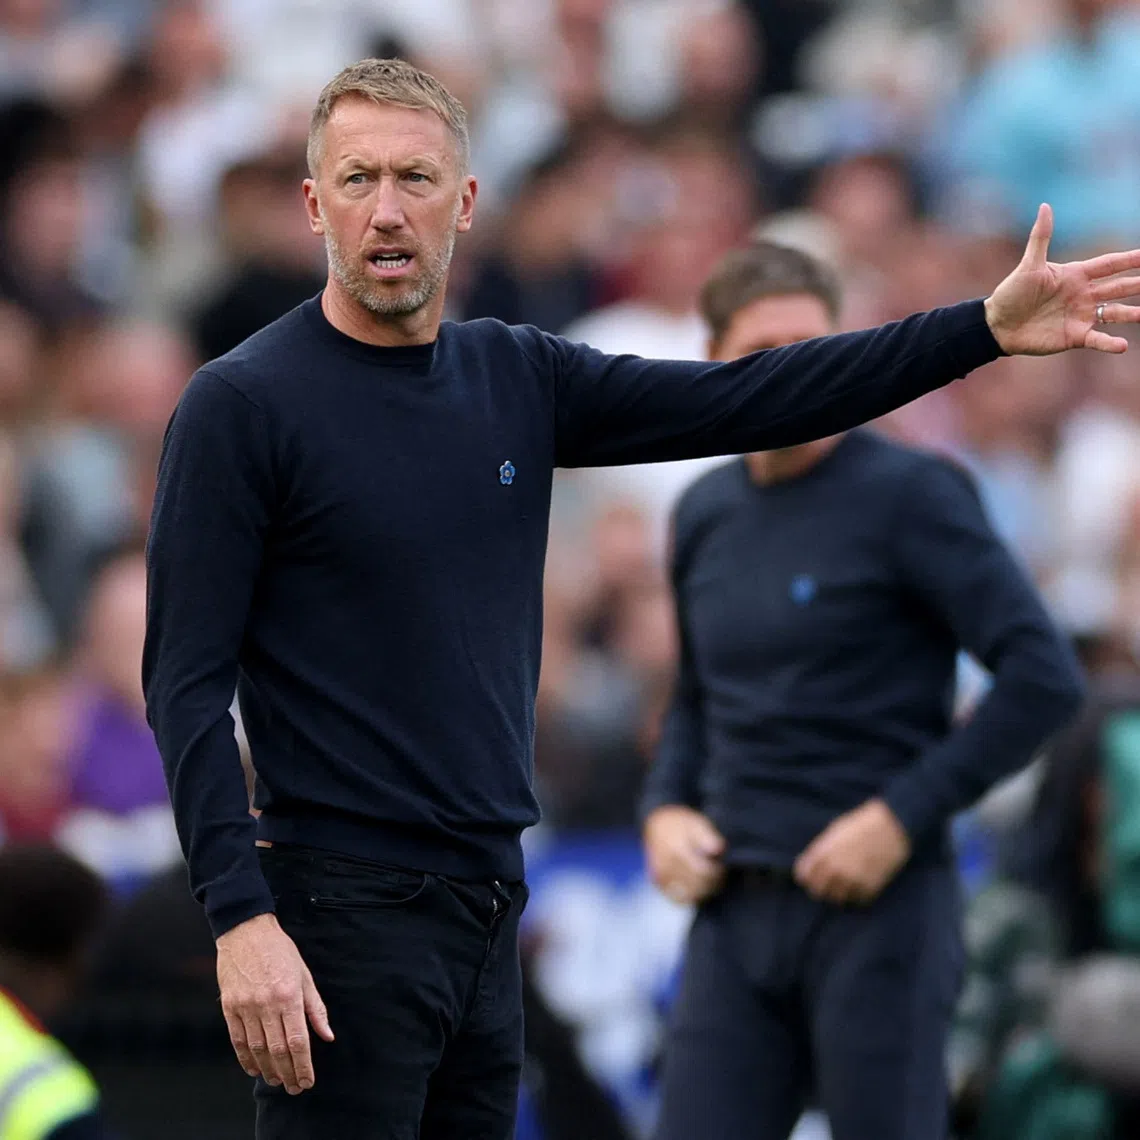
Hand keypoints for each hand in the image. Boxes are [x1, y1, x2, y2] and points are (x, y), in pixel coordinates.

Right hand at [217, 913, 333, 1093]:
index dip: (304, 1065)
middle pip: (278, 1050)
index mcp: (289, 996)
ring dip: (268, 1070)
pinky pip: (238, 1040)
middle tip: (294, 1088)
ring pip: (258, 1049)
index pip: (298, 1041)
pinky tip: (254, 1069)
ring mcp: (246, 1007)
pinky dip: (246, 1059)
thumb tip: (327, 1036)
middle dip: (288, 1073)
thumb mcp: (304, 975)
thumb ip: (316, 1008)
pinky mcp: (230, 1007)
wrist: (246, 932)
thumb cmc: (280, 951)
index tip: (308, 1081)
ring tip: (277, 1081)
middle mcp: (267, 1004)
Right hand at [644, 805, 725, 905]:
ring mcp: (660, 876)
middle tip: (719, 872)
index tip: (721, 865)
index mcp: (676, 850)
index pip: (703, 872)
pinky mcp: (658, 884)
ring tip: (710, 879)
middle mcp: (666, 865)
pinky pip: (678, 899)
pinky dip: (690, 896)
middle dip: (712, 881)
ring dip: (704, 890)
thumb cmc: (680, 823)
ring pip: (689, 894)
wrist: (656, 824)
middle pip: (697, 885)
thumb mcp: (695, 822)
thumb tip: (717, 849)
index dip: (717, 872)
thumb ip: (707, 835)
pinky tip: (698, 887)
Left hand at [793, 799, 909, 905]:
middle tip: (828, 883)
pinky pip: (857, 901)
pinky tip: (860, 884)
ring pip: (836, 899)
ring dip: (838, 893)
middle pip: (817, 891)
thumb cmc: (860, 825)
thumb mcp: (834, 833)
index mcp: (822, 853)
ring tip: (845, 883)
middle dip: (820, 887)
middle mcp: (834, 869)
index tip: (811, 875)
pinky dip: (857, 895)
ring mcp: (852, 881)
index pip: (803, 876)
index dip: (806, 876)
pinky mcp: (869, 888)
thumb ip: (821, 850)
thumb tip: (811, 865)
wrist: (892, 827)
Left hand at [984, 203, 1139, 354]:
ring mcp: (1081, 316)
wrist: (997, 325)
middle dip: (1138, 284)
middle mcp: (1083, 295)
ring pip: (1115, 312)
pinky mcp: (1074, 336)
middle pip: (1119, 287)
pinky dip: (1109, 343)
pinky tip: (1123, 345)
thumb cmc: (1011, 293)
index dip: (1130, 259)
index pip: (1110, 264)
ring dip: (1132, 313)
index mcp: (1076, 275)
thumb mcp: (1029, 265)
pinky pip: (1097, 339)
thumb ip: (1041, 237)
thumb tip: (1045, 206)